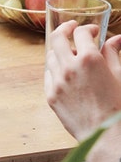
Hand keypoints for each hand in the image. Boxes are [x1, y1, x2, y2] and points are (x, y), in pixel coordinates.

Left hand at [44, 22, 120, 140]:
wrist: (104, 132)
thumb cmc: (116, 104)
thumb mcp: (119, 75)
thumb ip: (113, 54)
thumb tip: (116, 39)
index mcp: (90, 59)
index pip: (81, 33)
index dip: (88, 29)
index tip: (93, 32)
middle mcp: (70, 67)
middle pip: (57, 38)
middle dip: (65, 30)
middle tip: (71, 29)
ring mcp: (57, 82)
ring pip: (51, 56)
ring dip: (60, 51)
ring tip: (70, 54)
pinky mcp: (51, 95)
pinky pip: (48, 75)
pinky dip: (55, 69)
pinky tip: (64, 71)